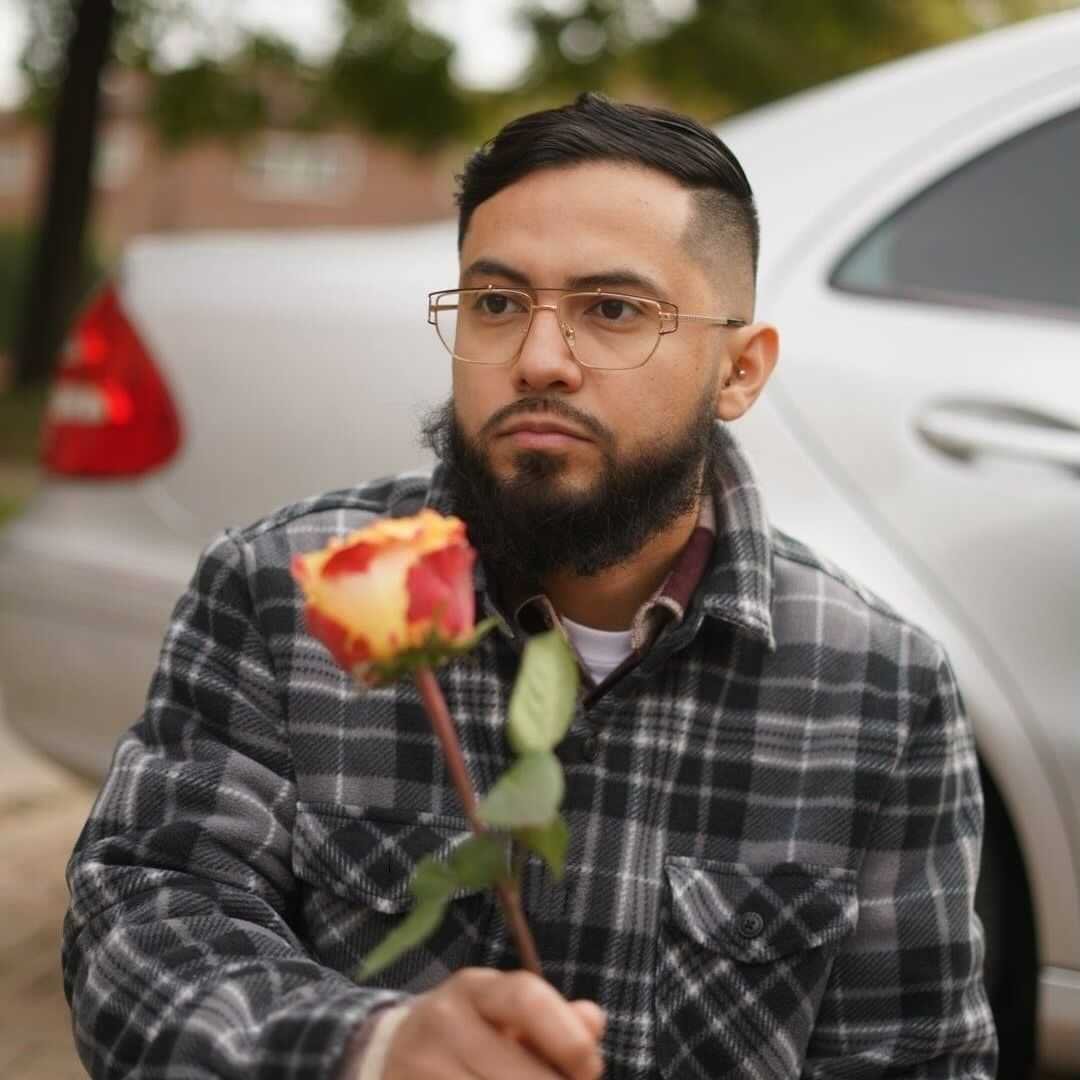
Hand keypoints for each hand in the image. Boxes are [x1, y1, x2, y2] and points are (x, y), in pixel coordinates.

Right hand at [382, 968, 604, 1078]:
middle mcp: (443, 1023)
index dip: (568, 1037)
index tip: (591, 1069)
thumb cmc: (472, 1034)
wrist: (393, 1056)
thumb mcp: (507, 1014)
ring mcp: (421, 1070)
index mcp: (474, 989)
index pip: (526, 998)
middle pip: (520, 1075)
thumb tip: (593, 1022)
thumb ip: (557, 1018)